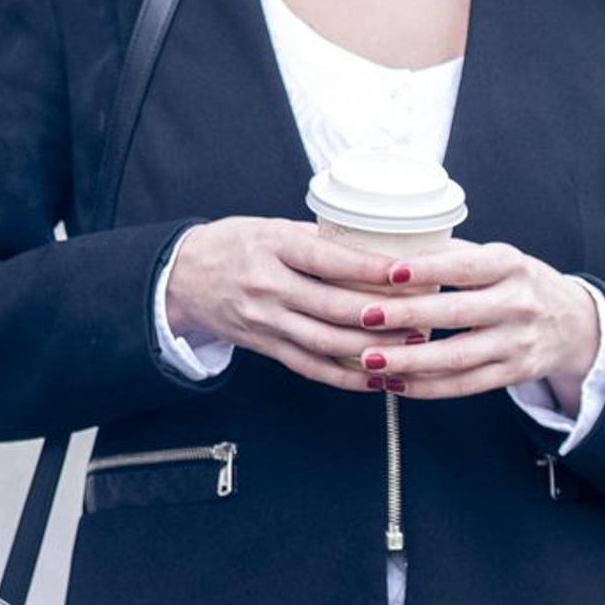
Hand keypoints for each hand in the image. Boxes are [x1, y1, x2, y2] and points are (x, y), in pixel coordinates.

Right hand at [161, 215, 438, 391]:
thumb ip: (317, 240)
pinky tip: (377, 377)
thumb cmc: (232, 245)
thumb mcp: (270, 228)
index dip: (370, 268)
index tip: (407, 271)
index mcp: (271, 247)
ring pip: (327, 343)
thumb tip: (376, 247)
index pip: (328, 260)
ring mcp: (264, 321)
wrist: (181, 277)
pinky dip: (346, 377)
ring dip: (373, 349)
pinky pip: (310, 367)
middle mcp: (267, 286)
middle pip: (333, 308)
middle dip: (384, 316)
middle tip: (424, 315)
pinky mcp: (264, 346)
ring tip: (411, 347)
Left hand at [350, 241, 603, 399]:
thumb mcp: (498, 258)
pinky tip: (395, 383)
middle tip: (365, 317)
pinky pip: (465, 385)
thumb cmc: (519, 284)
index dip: (427, 270)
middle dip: (407, 316)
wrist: (573, 324)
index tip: (388, 272)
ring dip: (409, 361)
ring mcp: (517, 342)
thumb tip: (390, 249)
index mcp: (510, 265)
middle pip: (455, 313)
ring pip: (457, 357)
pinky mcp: (514, 373)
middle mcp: (518, 303)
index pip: (465, 267)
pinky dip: (427, 387)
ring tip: (369, 360)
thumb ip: (453, 255)